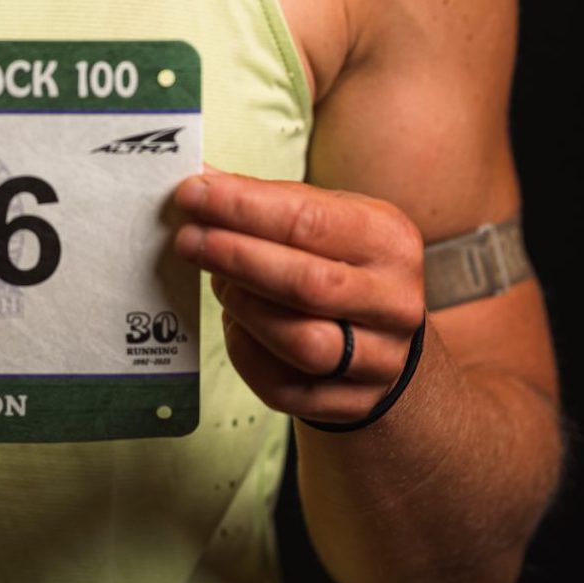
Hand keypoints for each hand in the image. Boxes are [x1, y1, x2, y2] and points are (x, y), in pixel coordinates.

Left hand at [169, 172, 425, 426]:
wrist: (385, 336)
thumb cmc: (343, 262)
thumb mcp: (326, 217)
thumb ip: (267, 200)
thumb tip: (202, 179)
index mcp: (389, 242)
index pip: (310, 220)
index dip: (243, 207)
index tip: (192, 194)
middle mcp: (395, 303)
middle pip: (308, 285)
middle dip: (237, 258)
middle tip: (188, 239)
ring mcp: (380, 359)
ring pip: (303, 343)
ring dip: (245, 309)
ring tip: (218, 282)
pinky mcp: (352, 403)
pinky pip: (288, 388)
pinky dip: (248, 353)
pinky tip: (234, 324)